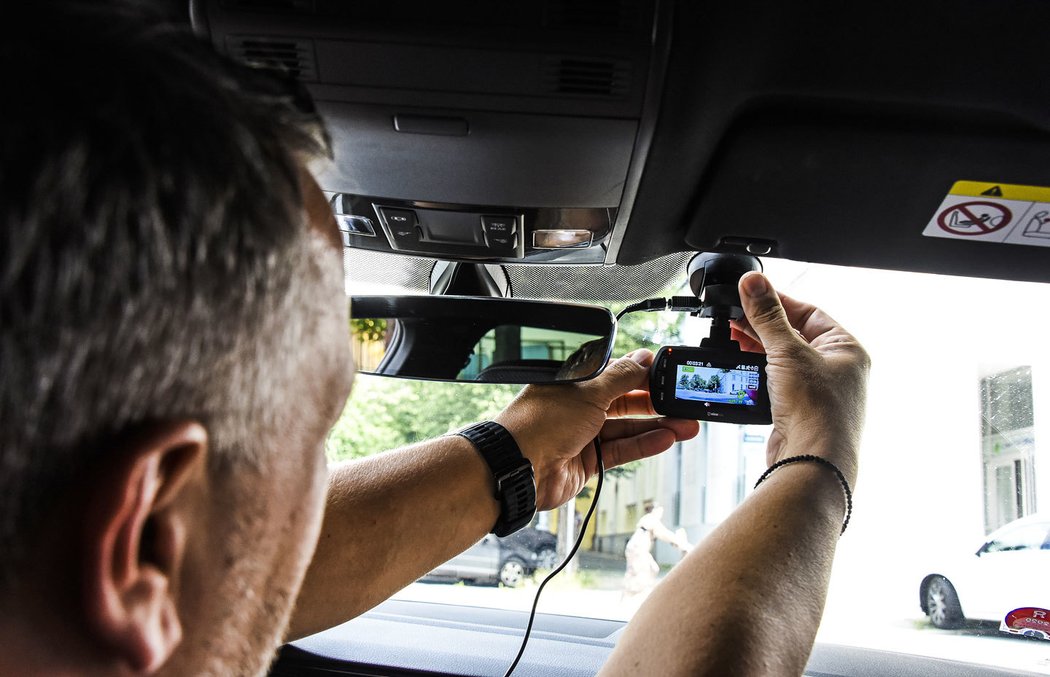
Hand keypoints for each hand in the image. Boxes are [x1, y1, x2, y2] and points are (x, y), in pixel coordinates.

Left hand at [495, 350, 699, 509]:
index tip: (667, 375)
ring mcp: (583, 434)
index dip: (641, 374)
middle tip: (683, 402)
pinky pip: (622, 450)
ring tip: (686, 425)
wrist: (519, 468)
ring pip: (627, 427)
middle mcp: (578, 406)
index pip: (614, 373)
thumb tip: (643, 358)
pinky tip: (667, 438)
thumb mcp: (588, 392)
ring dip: (657, 426)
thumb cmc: (541, 422)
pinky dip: (644, 444)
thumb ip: (621, 377)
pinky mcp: (588, 460)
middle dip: (655, 402)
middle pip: (624, 401)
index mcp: (574, 382)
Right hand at [731, 272, 869, 484]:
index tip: (750, 294)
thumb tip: (753, 283)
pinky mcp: (800, 410)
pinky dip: (759, 371)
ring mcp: (819, 391)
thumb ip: (767, 315)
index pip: (809, 311)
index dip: (777, 301)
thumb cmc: (817, 411)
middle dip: (762, 326)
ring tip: (733, 339)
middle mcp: (837, 369)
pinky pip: (777, 381)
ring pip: (784, 359)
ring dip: (758, 348)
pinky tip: (742, 366)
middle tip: (734, 316)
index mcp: (846, 349)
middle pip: (794, 335)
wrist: (812, 461)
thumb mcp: (788, 351)